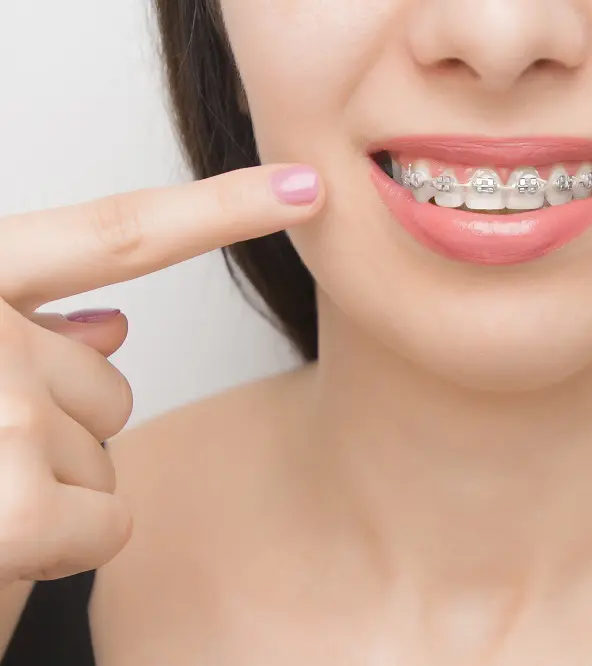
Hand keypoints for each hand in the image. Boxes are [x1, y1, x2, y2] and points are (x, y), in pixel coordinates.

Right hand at [0, 164, 322, 584]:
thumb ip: (20, 338)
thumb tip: (115, 325)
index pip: (115, 233)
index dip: (222, 207)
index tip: (305, 186)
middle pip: (107, 376)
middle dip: (58, 430)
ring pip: (106, 446)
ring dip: (52, 489)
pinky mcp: (11, 510)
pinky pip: (110, 520)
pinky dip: (66, 550)